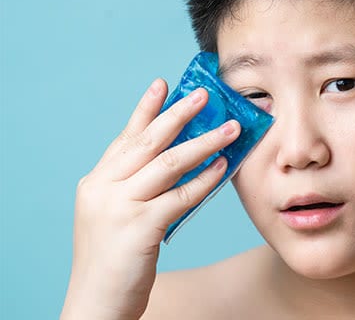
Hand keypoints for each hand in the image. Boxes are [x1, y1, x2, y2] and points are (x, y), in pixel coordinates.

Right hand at [60, 79, 240, 319]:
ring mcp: (118, 206)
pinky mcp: (139, 228)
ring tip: (231, 128)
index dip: (146, 109)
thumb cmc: (112, 261)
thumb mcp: (115, 215)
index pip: (126, 137)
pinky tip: (223, 166)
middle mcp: (103, 188)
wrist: (95, 304)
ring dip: (204, 142)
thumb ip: (137, 188)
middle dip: (179, 114)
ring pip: (169, 163)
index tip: (163, 84)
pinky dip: (205, 179)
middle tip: (205, 95)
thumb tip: (180, 161)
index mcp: (96, 182)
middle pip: (148, 141)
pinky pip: (180, 195)